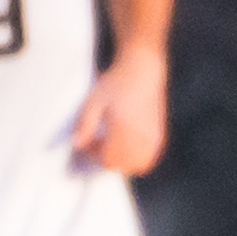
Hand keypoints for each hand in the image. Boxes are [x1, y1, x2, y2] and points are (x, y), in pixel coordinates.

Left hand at [69, 53, 168, 177]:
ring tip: (112, 144)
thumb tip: (76, 144)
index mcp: (125, 130)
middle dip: (108, 159)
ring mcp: (154, 136)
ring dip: (124, 160)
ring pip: (139, 163)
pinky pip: (150, 156)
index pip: (109, 160)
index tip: (87, 141)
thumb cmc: (116, 83)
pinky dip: (137, 155)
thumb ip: (83, 125)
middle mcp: (142, 136)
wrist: (142, 69)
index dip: (93, 155)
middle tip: (98, 142)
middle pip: (124, 165)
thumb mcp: (92, 102)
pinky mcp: (160, 132)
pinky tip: (127, 141)